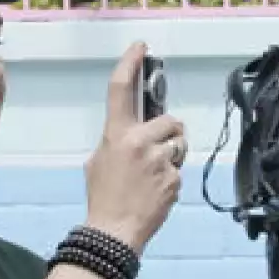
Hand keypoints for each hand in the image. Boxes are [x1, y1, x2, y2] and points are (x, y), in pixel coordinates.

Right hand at [83, 41, 184, 252]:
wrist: (114, 230)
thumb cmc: (103, 196)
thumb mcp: (98, 160)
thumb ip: (117, 140)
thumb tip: (133, 132)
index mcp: (117, 134)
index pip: (121, 90)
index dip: (131, 64)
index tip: (141, 47)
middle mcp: (140, 142)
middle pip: (169, 120)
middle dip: (168, 134)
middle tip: (156, 152)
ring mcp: (159, 160)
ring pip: (179, 144)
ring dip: (172, 155)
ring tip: (154, 175)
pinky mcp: (174, 178)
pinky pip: (180, 168)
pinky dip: (172, 177)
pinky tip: (156, 191)